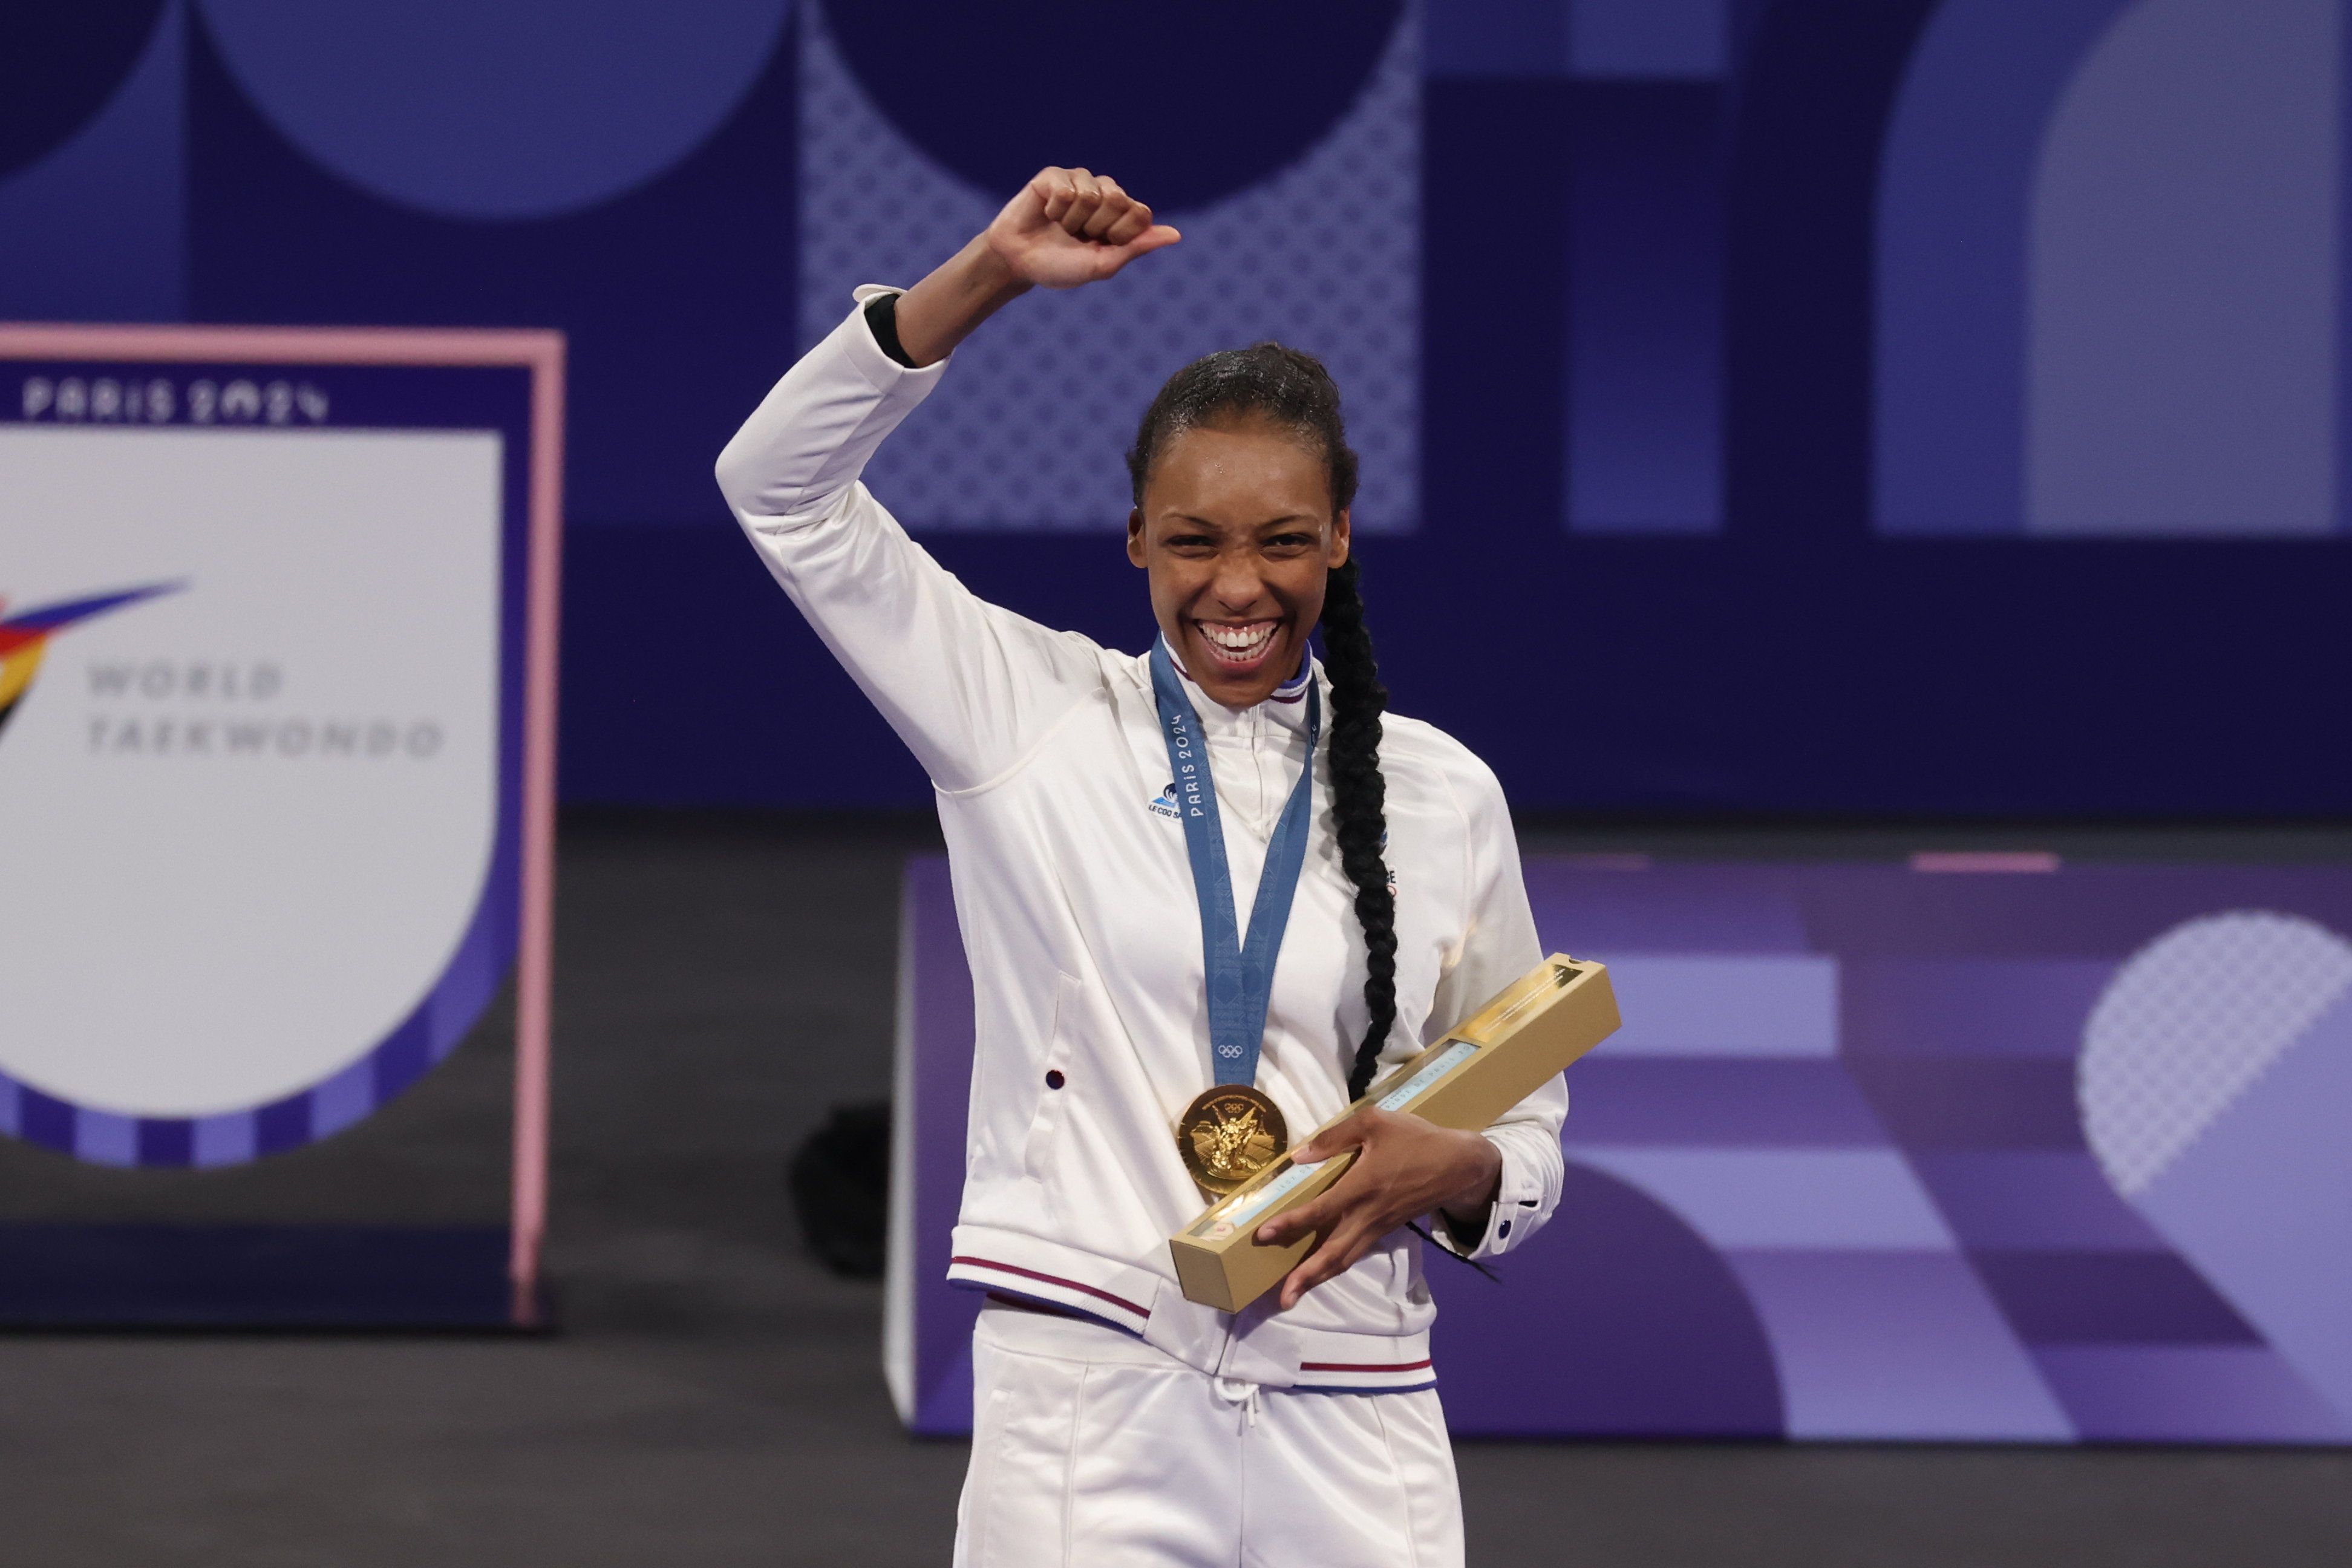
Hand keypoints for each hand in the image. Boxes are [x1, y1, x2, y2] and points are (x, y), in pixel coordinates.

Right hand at [892, 167, 1180, 363]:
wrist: (1018, 263)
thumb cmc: (1061, 266)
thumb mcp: (1102, 264)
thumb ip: (1137, 246)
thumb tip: (1176, 235)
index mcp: (1121, 215)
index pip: (1140, 213)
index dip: (1120, 234)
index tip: (1101, 245)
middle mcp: (1104, 193)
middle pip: (1119, 199)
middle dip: (1097, 225)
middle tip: (1078, 235)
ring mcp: (1080, 181)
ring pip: (1092, 193)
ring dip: (1073, 220)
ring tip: (1061, 226)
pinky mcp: (1054, 175)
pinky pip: (1066, 188)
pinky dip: (1055, 209)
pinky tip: (1046, 213)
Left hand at [1253, 1109, 1502, 1310]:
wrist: (1460, 1165)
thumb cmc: (1416, 1139)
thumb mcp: (1375, 1121)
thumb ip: (1335, 1136)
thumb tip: (1298, 1156)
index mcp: (1362, 1186)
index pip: (1321, 1211)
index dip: (1292, 1224)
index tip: (1264, 1235)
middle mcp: (1368, 1214)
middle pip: (1333, 1252)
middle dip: (1306, 1276)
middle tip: (1282, 1298)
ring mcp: (1378, 1226)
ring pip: (1345, 1258)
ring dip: (1318, 1278)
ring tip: (1292, 1296)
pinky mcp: (1385, 1230)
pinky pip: (1356, 1252)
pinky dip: (1336, 1265)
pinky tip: (1320, 1270)